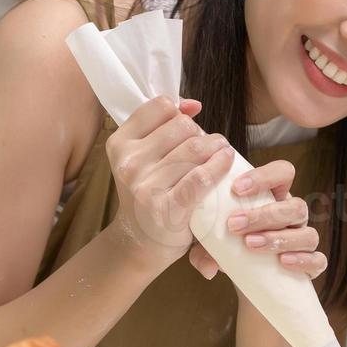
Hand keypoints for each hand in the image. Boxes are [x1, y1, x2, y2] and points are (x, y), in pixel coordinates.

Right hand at [104, 95, 234, 272]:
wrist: (140, 242)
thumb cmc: (149, 194)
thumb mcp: (142, 158)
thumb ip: (161, 128)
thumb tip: (193, 105)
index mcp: (119, 144)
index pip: (159, 107)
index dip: (181, 109)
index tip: (192, 118)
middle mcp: (129, 163)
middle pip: (182, 127)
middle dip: (202, 133)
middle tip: (212, 145)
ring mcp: (145, 186)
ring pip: (195, 148)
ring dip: (217, 147)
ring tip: (222, 153)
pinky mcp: (167, 208)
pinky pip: (201, 177)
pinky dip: (219, 165)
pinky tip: (226, 163)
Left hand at [191, 158, 327, 279]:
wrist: (250, 282)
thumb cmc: (232, 250)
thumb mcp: (214, 244)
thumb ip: (205, 249)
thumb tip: (206, 265)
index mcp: (274, 198)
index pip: (282, 172)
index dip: (264, 176)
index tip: (236, 189)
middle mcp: (292, 216)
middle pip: (295, 205)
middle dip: (264, 214)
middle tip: (234, 225)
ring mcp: (304, 239)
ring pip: (307, 233)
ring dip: (279, 238)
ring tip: (250, 245)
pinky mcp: (311, 264)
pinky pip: (318, 260)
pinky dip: (302, 260)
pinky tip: (282, 262)